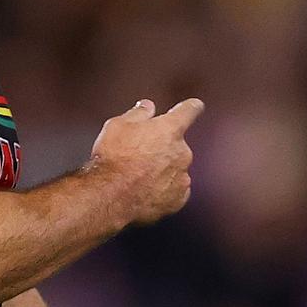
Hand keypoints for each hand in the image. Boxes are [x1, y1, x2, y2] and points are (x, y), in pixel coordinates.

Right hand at [88, 97, 203, 224]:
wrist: (111, 196)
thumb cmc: (114, 158)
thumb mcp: (118, 125)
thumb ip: (138, 114)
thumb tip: (148, 106)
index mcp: (170, 129)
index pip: (189, 111)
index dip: (191, 107)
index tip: (195, 106)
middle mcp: (182, 152)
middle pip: (177, 144)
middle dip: (163, 147)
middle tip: (139, 154)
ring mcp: (182, 177)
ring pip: (176, 168)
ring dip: (163, 169)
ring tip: (138, 176)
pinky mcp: (178, 199)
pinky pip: (175, 190)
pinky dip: (164, 189)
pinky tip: (146, 191)